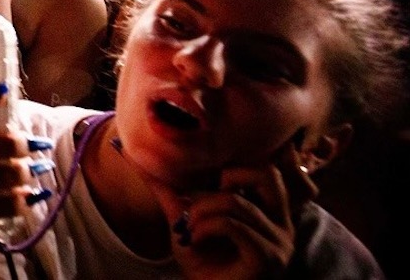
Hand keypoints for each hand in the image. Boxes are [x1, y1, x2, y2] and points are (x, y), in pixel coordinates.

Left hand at [150, 146, 315, 279]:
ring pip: (236, 202)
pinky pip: (232, 225)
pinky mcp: (269, 258)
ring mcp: (279, 240)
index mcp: (269, 207)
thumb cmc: (202, 261)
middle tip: (203, 201)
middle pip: (265, 172)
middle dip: (226, 178)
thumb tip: (127, 149)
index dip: (236, 164)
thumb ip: (167, 187)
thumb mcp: (184, 217)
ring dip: (201, 211)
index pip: (267, 166)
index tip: (210, 180)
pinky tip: (196, 239)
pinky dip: (205, 227)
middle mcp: (282, 221)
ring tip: (189, 228)